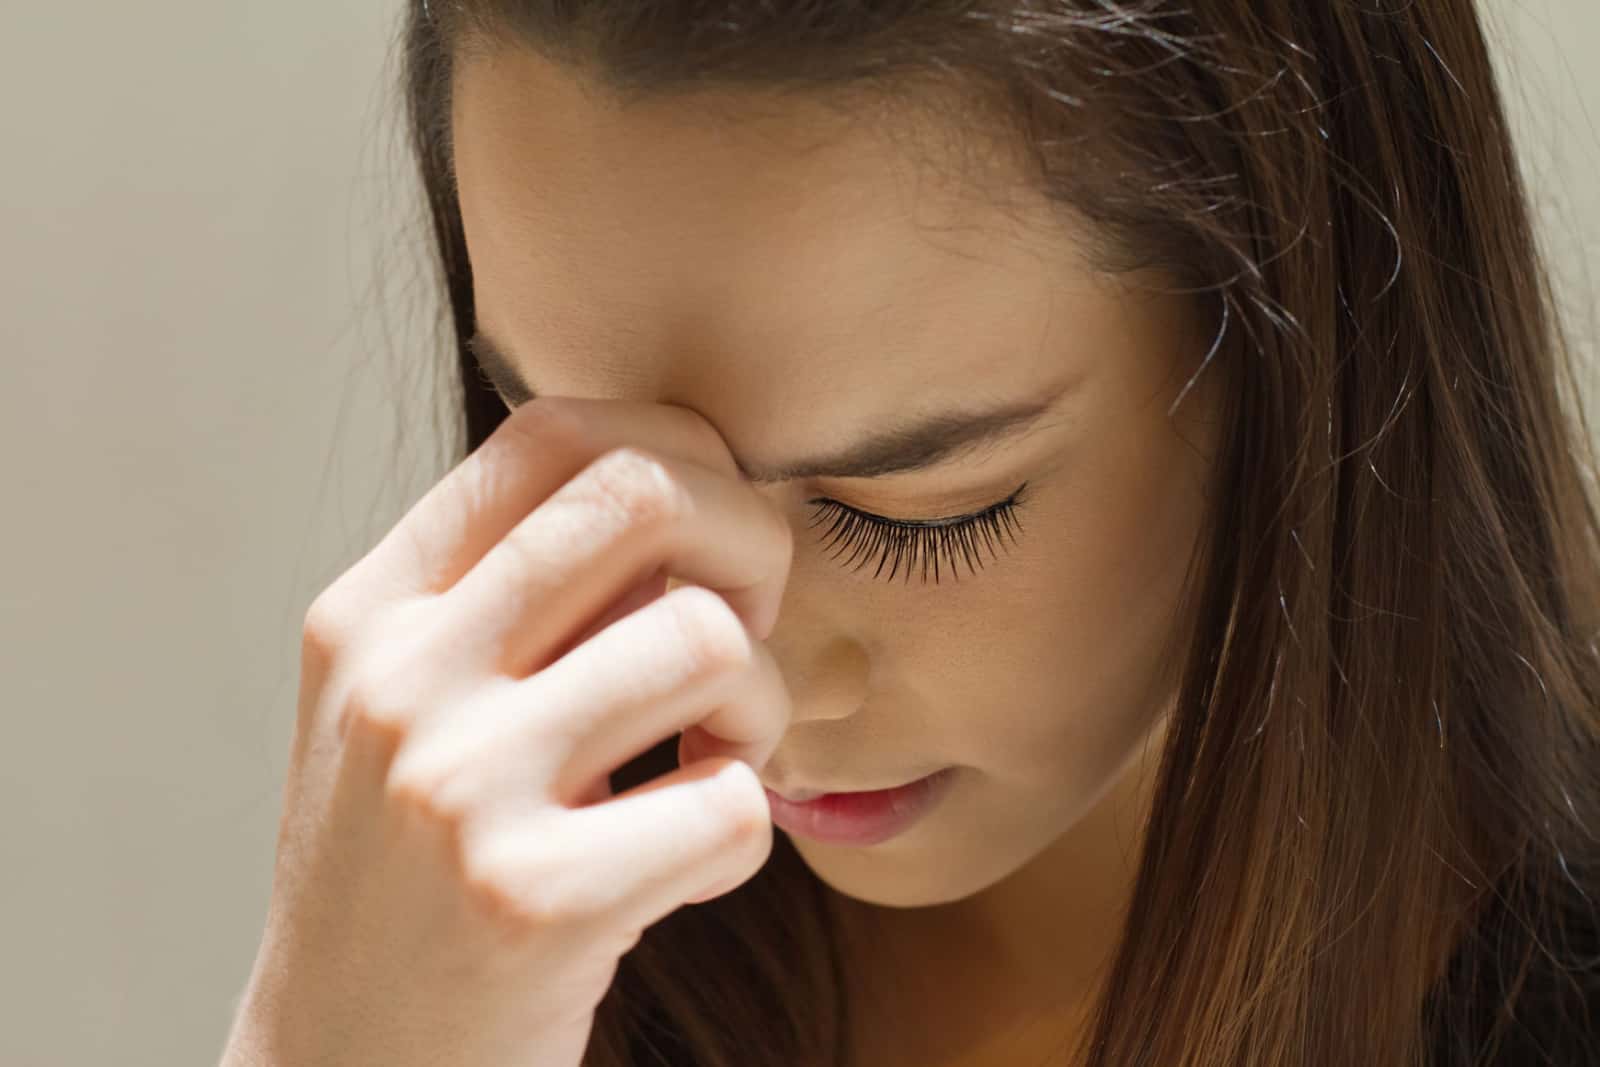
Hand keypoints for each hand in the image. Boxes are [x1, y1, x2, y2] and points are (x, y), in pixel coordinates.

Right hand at [221, 397, 793, 1066]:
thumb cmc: (413, 876)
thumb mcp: (412, 710)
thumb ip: (519, 598)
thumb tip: (697, 488)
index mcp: (370, 612)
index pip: (559, 431)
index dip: (684, 455)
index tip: (712, 543)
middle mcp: (400, 678)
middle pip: (646, 492)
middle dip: (752, 543)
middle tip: (744, 630)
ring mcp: (458, 787)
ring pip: (709, 641)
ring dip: (759, 708)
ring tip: (714, 763)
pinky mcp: (532, 901)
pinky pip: (735, 803)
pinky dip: (746, 833)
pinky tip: (685, 862)